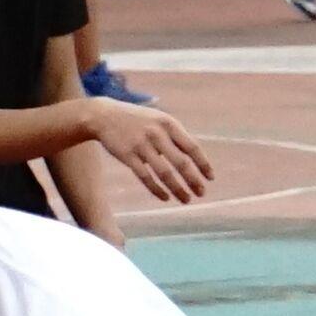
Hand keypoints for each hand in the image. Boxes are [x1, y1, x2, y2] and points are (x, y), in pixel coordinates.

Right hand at [88, 95, 212, 202]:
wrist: (104, 115)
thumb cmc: (137, 120)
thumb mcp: (159, 120)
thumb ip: (176, 137)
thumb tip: (195, 161)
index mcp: (168, 124)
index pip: (192, 147)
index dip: (203, 164)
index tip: (210, 178)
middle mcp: (157, 134)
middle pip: (180, 162)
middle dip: (193, 180)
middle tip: (201, 193)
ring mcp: (141, 145)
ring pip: (164, 173)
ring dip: (177, 189)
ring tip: (186, 200)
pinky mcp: (127, 155)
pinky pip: (145, 177)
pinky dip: (157, 189)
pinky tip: (165, 197)